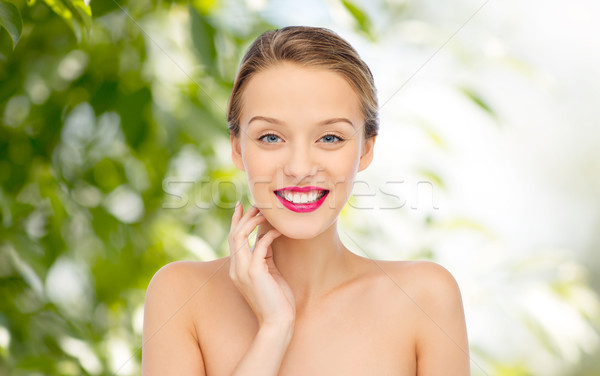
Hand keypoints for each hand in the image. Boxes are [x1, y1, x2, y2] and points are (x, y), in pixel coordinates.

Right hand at [228, 203, 295, 327]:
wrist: (277, 321)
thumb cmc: (276, 299)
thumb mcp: (268, 272)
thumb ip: (264, 255)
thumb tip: (266, 237)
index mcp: (237, 269)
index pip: (233, 239)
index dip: (236, 221)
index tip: (242, 206)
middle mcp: (236, 268)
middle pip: (234, 234)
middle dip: (245, 216)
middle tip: (258, 205)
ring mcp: (243, 270)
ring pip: (240, 236)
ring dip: (253, 221)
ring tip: (266, 213)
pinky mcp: (255, 272)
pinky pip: (259, 245)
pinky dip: (269, 235)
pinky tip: (280, 231)